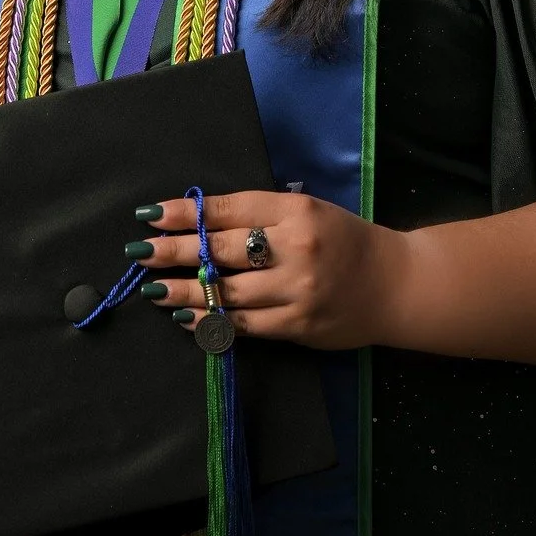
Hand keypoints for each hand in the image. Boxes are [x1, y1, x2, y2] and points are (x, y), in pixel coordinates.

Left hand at [132, 191, 407, 349]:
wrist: (395, 284)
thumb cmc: (344, 241)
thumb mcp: (308, 211)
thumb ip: (260, 214)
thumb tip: (197, 220)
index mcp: (297, 211)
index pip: (229, 210)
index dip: (186, 214)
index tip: (151, 216)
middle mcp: (295, 248)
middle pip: (221, 251)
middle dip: (174, 251)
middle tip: (139, 252)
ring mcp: (297, 290)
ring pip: (226, 293)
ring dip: (183, 291)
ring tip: (153, 288)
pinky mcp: (298, 326)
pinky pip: (243, 325)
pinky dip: (209, 320)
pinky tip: (185, 316)